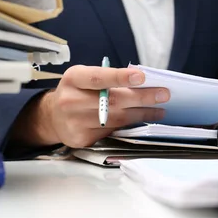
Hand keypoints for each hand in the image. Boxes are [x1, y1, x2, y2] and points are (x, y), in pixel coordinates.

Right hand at [14, 65, 169, 148]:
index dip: (120, 77)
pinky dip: (130, 126)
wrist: (53, 117)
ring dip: (142, 114)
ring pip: (117, 119)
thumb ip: (108, 79)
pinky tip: (143, 121)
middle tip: (163, 94)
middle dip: (142, 97)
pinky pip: (112, 132)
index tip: (142, 77)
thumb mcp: (85, 78)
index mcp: (73, 79)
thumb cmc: (77, 92)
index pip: (98, 78)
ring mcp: (75, 123)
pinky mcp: (82, 140)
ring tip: (160, 110)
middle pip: (113, 100)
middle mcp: (71, 101)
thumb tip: (144, 83)